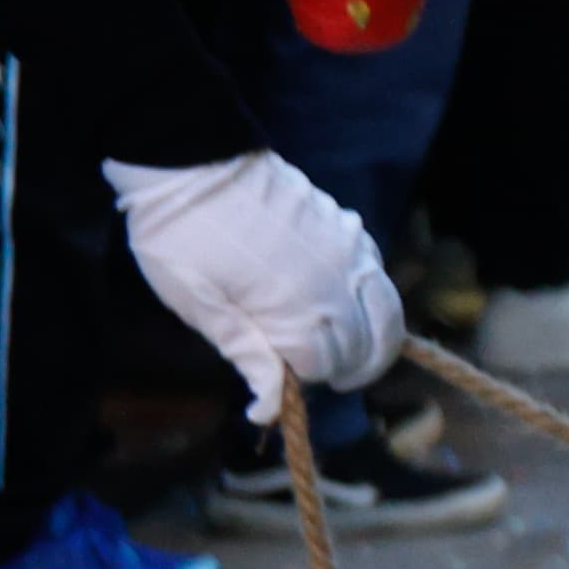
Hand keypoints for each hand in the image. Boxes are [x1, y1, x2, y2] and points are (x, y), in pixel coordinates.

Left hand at [103, 148, 399, 425]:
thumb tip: (269, 407)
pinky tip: (350, 305)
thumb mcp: (195, 303)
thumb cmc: (181, 238)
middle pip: (364, 347)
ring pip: (387, 315)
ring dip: (374, 342)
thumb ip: (244, 352)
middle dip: (343, 368)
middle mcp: (336, 284)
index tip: (276, 385)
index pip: (323, 367)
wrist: (196, 161)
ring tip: (349, 353)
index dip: (301, 382)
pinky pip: (380, 278)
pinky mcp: (353, 231)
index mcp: (295, 308)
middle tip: (312, 373)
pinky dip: (375, 303)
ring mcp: (351, 253)